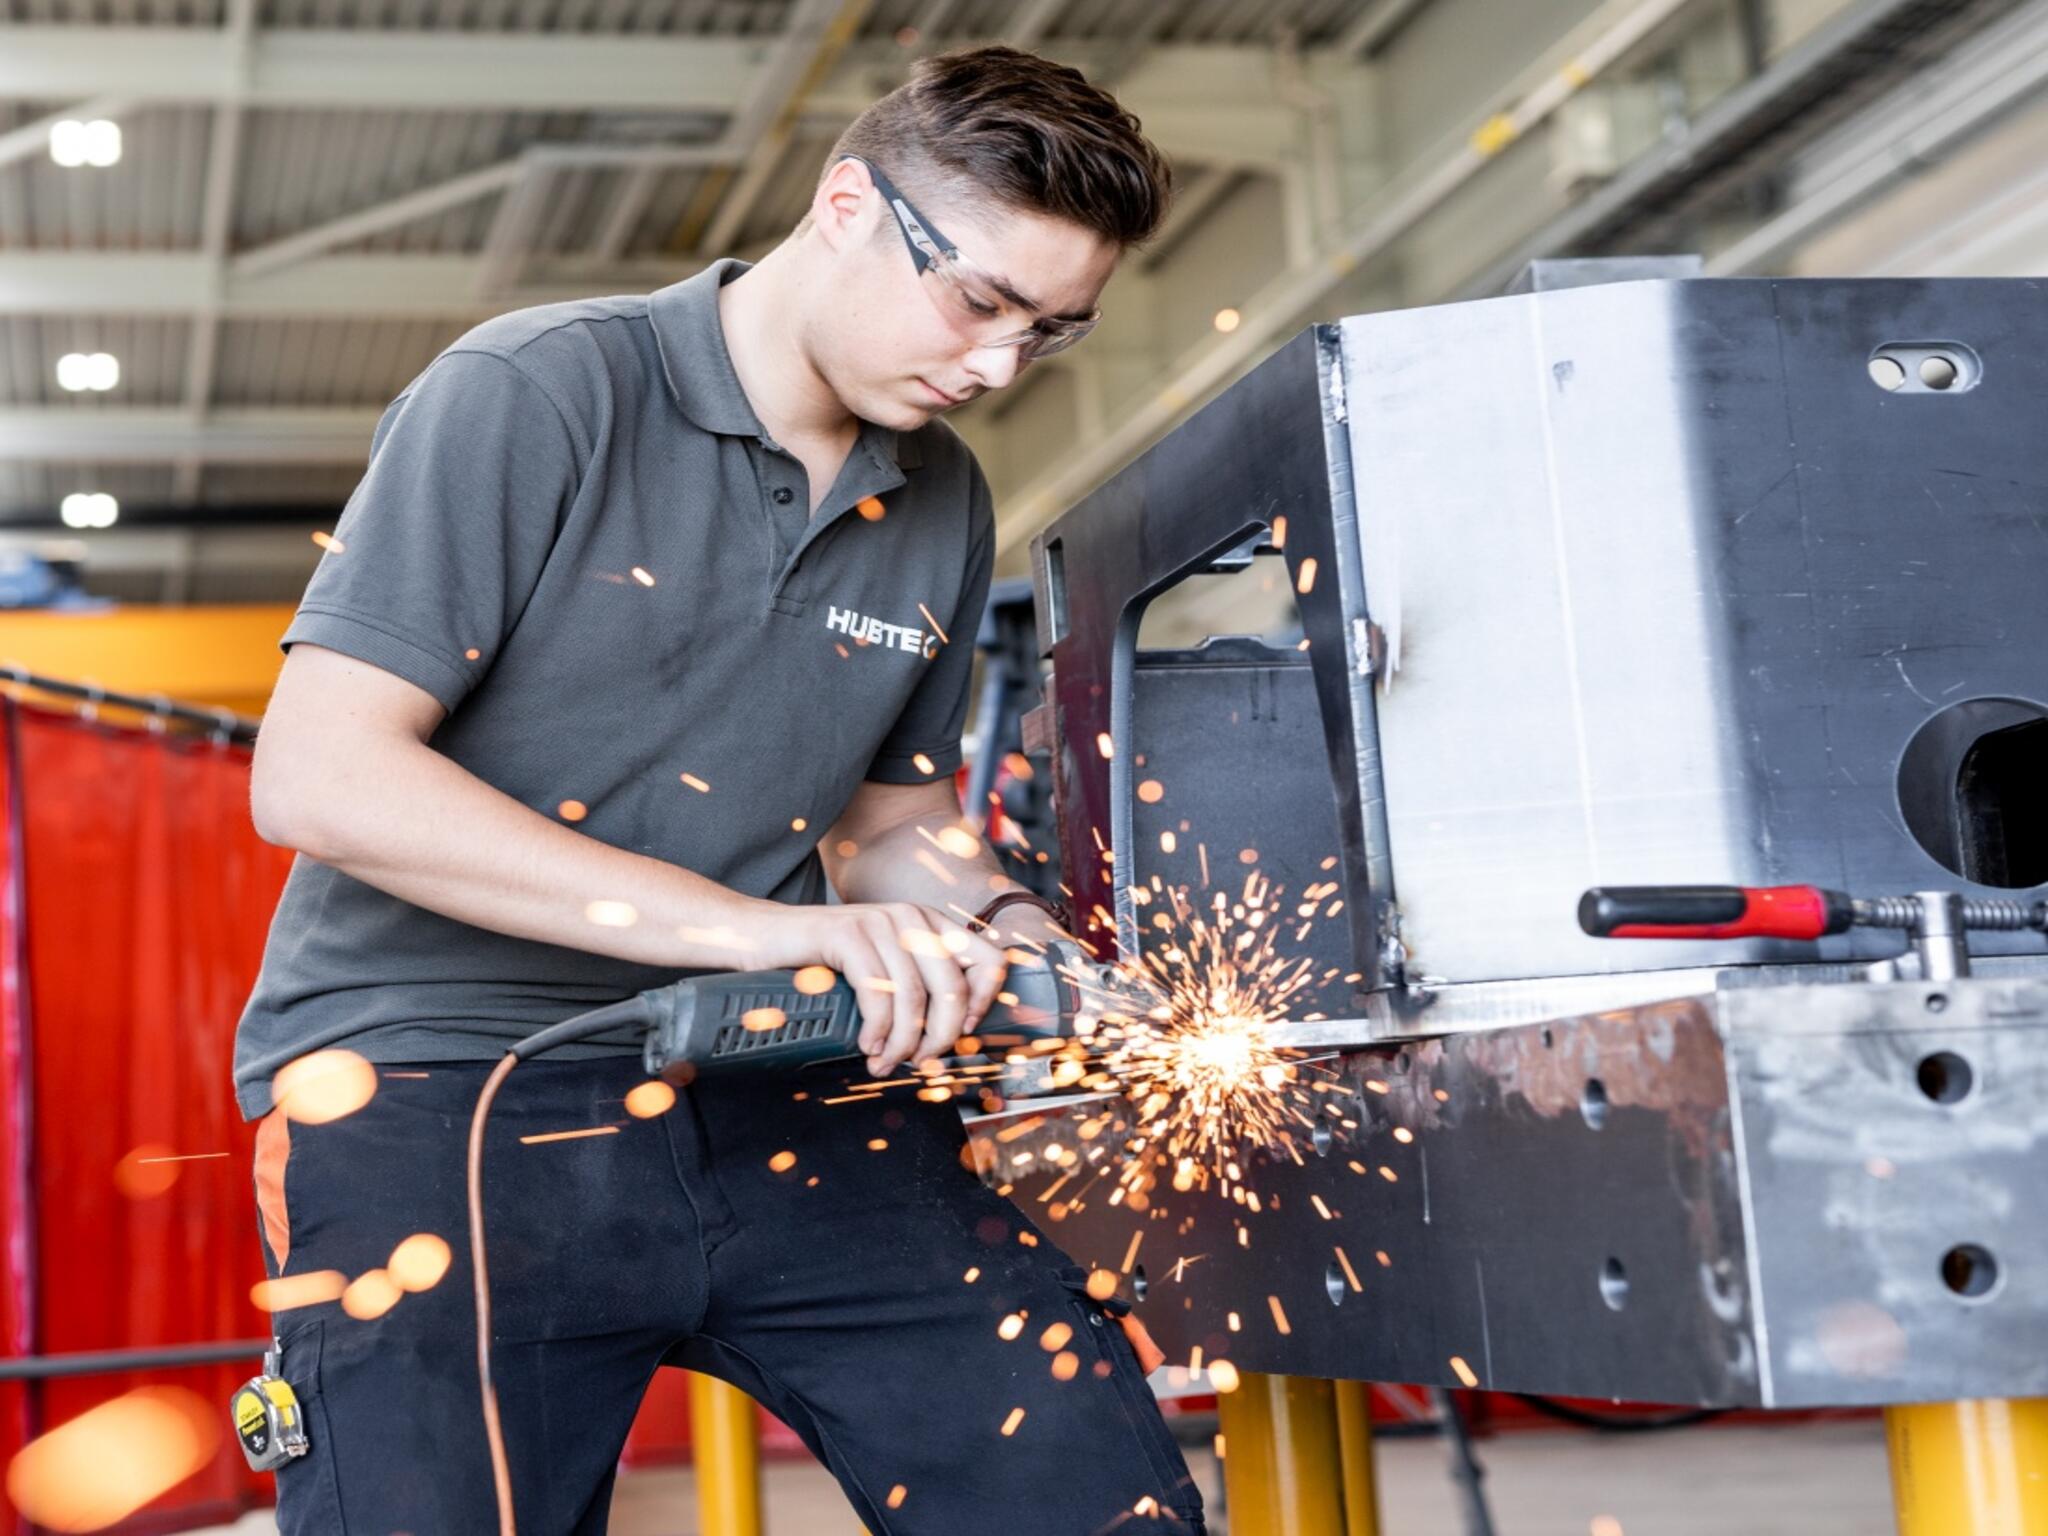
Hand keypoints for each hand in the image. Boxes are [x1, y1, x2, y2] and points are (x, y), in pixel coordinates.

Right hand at [755, 902, 1010, 1076]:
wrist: (763, 936)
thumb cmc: (824, 962)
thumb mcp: (881, 969)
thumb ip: (916, 988)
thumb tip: (950, 1038)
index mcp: (930, 923)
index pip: (990, 959)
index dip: (984, 1002)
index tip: (963, 1034)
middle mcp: (912, 916)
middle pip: (953, 987)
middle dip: (939, 1037)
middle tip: (919, 1063)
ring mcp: (880, 921)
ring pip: (914, 997)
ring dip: (902, 1042)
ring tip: (885, 1062)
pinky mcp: (848, 933)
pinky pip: (878, 994)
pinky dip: (876, 1029)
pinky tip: (867, 1045)